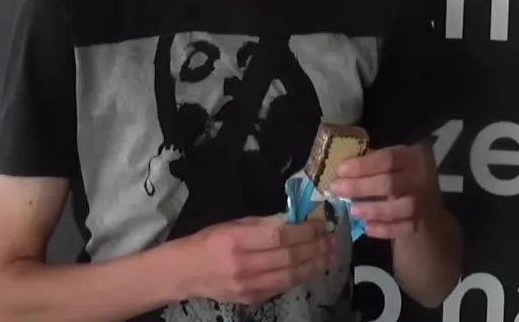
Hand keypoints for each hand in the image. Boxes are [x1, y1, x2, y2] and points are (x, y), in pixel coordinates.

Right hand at [177, 216, 333, 304]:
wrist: (186, 272)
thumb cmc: (209, 242)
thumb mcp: (233, 224)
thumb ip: (263, 223)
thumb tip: (294, 219)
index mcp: (237, 240)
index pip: (280, 235)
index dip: (305, 231)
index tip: (320, 224)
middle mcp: (243, 265)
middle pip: (289, 257)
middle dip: (315, 248)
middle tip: (332, 239)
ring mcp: (248, 286)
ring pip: (290, 276)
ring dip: (314, 265)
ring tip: (329, 255)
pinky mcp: (252, 299)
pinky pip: (282, 286)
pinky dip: (300, 276)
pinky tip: (311, 267)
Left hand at [330, 145, 437, 239]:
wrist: (427, 197)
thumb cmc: (400, 173)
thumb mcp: (392, 161)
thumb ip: (372, 162)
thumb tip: (342, 170)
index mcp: (410, 157)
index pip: (387, 159)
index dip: (363, 165)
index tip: (340, 170)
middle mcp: (419, 178)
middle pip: (390, 183)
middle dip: (361, 187)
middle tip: (337, 189)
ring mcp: (422, 202)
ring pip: (401, 207)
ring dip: (375, 209)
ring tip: (354, 211)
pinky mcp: (420, 222)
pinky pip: (404, 227)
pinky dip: (386, 229)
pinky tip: (368, 228)